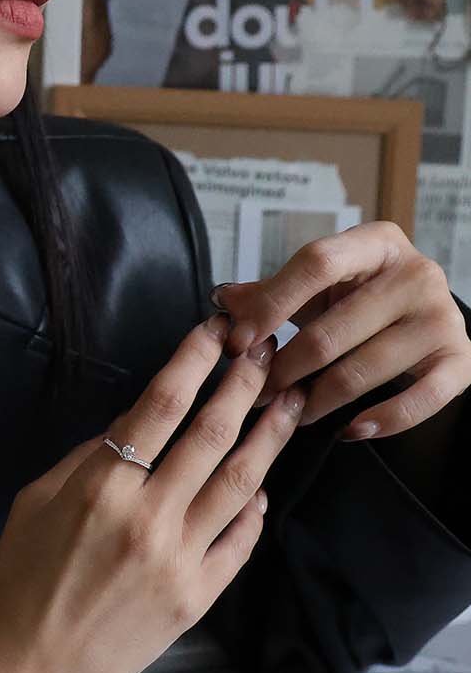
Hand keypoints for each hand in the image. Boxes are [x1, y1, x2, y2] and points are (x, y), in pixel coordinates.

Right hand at [0, 313, 306, 672]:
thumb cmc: (19, 584)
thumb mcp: (33, 502)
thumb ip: (85, 460)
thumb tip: (132, 430)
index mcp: (102, 487)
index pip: (161, 405)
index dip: (194, 360)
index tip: (216, 331)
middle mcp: (149, 517)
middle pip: (211, 434)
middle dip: (244, 384)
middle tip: (267, 350)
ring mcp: (181, 559)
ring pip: (241, 482)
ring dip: (268, 436)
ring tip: (290, 401)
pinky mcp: (198, 597)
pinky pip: (240, 541)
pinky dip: (256, 508)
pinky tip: (263, 483)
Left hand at [212, 222, 470, 439]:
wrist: (426, 316)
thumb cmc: (362, 298)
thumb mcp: (321, 286)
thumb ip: (272, 293)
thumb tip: (225, 301)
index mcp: (377, 243)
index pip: (316, 263)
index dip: (271, 304)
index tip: (238, 342)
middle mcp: (416, 274)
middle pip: (332, 330)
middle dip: (285, 368)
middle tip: (256, 394)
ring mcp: (442, 319)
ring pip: (362, 371)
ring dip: (317, 400)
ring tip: (290, 413)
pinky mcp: (459, 361)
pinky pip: (416, 402)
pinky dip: (378, 421)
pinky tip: (348, 429)